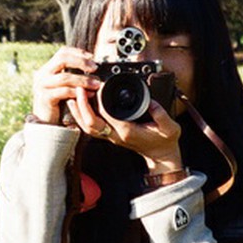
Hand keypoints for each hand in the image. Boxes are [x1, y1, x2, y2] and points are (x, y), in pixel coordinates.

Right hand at [31, 46, 100, 124]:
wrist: (45, 122)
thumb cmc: (58, 103)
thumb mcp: (63, 85)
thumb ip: (72, 75)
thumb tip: (92, 65)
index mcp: (47, 68)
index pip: (62, 52)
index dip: (78, 52)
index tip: (92, 57)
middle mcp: (42, 74)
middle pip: (62, 59)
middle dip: (81, 62)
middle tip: (95, 68)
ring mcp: (42, 85)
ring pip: (65, 77)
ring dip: (83, 80)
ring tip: (96, 84)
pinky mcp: (45, 97)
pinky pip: (63, 91)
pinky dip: (77, 92)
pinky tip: (89, 95)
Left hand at [66, 88, 183, 172]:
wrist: (161, 155)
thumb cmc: (164, 141)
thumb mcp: (169, 127)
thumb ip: (161, 114)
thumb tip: (151, 101)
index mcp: (127, 131)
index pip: (107, 115)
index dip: (100, 100)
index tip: (99, 86)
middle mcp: (115, 134)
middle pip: (90, 123)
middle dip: (82, 105)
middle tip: (79, 88)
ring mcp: (111, 136)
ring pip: (86, 126)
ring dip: (78, 111)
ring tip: (73, 95)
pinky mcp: (109, 135)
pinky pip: (90, 127)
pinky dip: (81, 116)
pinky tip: (78, 106)